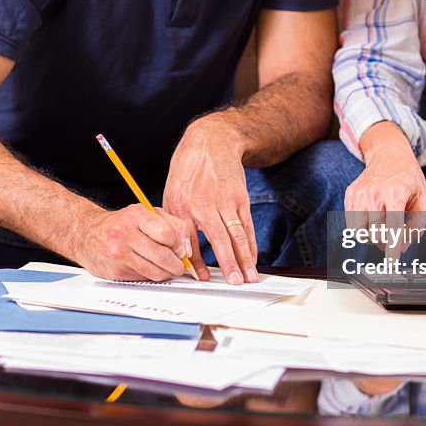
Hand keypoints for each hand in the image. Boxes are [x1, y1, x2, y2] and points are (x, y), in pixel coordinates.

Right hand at [76, 204, 192, 280]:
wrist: (87, 234)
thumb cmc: (122, 223)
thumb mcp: (148, 214)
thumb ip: (173, 225)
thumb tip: (188, 248)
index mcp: (136, 215)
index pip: (167, 234)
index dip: (179, 245)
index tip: (182, 249)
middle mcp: (124, 234)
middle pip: (162, 256)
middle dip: (177, 265)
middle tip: (179, 265)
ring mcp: (118, 254)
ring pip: (155, 272)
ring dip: (166, 273)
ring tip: (166, 268)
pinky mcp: (114, 271)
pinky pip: (143, 279)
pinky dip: (151, 276)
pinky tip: (148, 268)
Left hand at [164, 120, 258, 284]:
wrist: (210, 143)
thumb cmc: (187, 173)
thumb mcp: (172, 196)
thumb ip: (176, 224)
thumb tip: (183, 254)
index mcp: (181, 207)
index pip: (190, 241)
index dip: (197, 262)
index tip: (204, 278)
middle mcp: (203, 204)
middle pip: (219, 240)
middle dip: (228, 264)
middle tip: (234, 282)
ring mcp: (224, 201)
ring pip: (237, 234)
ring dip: (245, 257)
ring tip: (249, 276)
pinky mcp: (239, 197)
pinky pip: (246, 225)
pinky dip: (251, 242)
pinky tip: (253, 256)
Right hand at [345, 122, 425, 255]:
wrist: (389, 155)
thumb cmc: (408, 178)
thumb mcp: (423, 200)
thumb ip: (417, 226)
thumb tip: (402, 246)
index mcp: (396, 193)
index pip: (392, 228)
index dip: (392, 249)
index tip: (391, 264)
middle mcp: (374, 194)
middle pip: (376, 233)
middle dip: (386, 244)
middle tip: (395, 241)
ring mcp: (359, 194)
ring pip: (360, 232)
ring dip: (373, 238)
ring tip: (383, 230)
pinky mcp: (350, 195)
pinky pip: (352, 224)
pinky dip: (362, 229)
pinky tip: (373, 220)